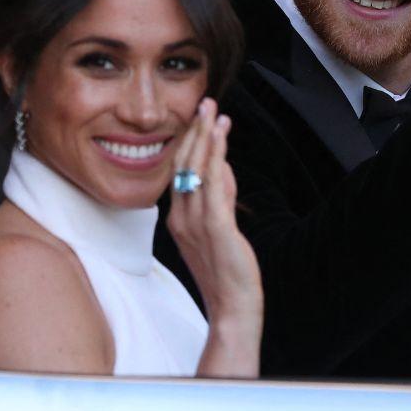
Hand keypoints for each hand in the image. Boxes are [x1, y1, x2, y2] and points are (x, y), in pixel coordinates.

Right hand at [167, 98, 262, 375]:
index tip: (200, 119)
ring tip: (213, 111)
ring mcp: (196, 222)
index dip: (190, 143)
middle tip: (205, 103)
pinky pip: (213, 185)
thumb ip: (221, 198)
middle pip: (184, 165)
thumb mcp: (219, 229)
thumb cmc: (226, 272)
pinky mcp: (215, 228)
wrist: (232, 307)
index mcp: (178, 218)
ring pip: (197, 170)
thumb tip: (225, 168)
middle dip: (196, 132)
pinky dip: (216, 158)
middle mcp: (181, 217)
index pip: (180, 172)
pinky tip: (221, 138)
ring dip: (206, 137)